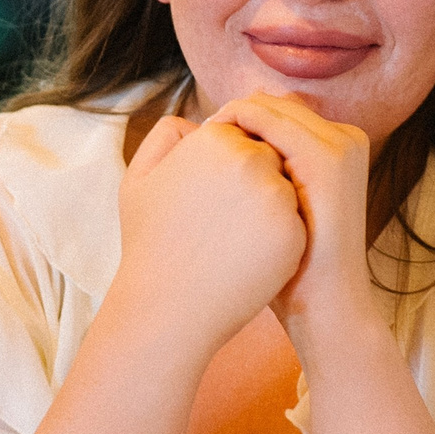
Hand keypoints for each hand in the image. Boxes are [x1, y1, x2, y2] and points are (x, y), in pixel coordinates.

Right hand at [109, 112, 306, 355]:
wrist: (166, 309)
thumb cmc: (149, 244)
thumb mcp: (139, 180)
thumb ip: (166, 138)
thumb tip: (200, 124)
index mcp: (213, 139)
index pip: (238, 134)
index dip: (225, 165)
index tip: (211, 193)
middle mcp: (248, 159)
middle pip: (268, 156)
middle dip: (253, 180)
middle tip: (224, 218)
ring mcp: (276, 196)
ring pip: (285, 187)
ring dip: (268, 206)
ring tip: (233, 236)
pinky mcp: (294, 230)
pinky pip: (295, 219)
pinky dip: (278, 235)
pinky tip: (249, 254)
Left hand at [203, 94, 381, 351]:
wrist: (327, 308)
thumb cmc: (292, 267)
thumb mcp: (277, 211)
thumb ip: (259, 178)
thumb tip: (216, 144)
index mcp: (337, 145)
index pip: (275, 110)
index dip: (235, 124)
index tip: (202, 150)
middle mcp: (344, 137)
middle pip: (270, 103)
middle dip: (230, 120)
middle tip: (194, 145)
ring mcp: (339, 144)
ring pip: (266, 105)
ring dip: (227, 122)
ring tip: (197, 150)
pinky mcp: (328, 157)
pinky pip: (266, 119)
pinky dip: (233, 127)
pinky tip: (208, 152)